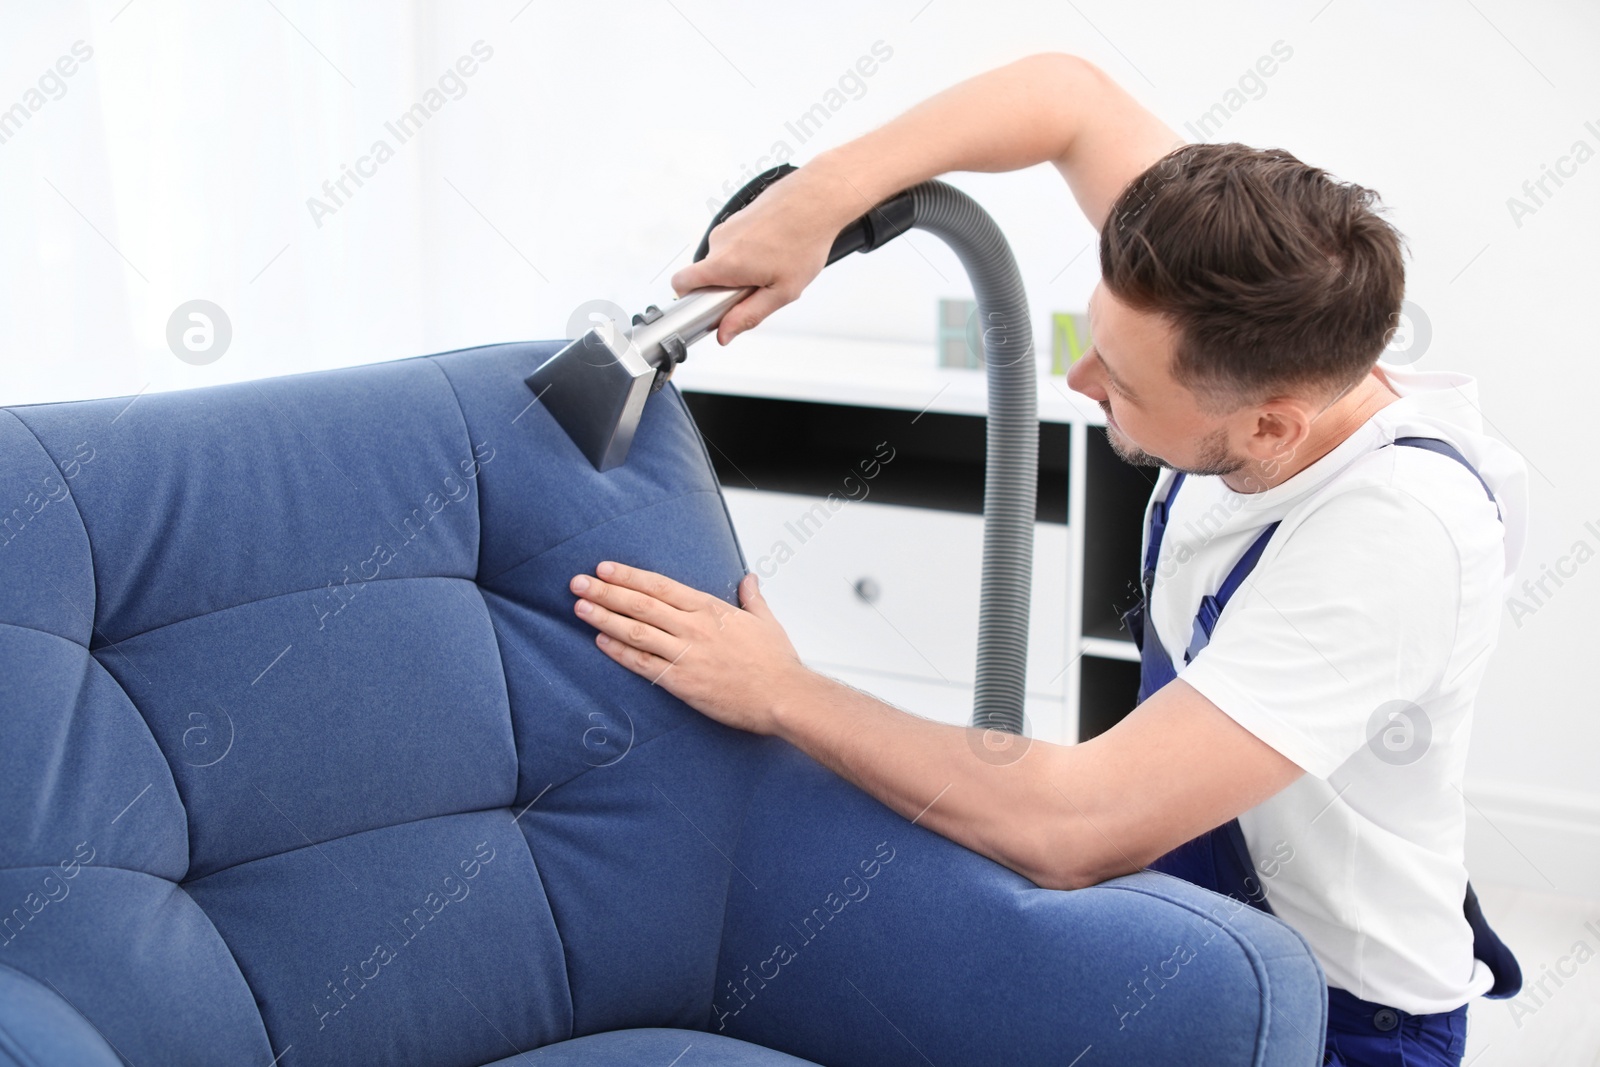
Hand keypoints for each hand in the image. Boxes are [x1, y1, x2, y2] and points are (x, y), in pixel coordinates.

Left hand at [569, 561, 808, 734]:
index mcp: (710, 609)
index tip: (604, 568)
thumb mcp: (766, 621)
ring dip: (604, 617)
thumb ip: (752, 598)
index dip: (628, 576)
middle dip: (605, 591)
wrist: (783, 696)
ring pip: (635, 631)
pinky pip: (642, 664)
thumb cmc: (776, 662)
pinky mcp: (681, 682)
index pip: (660, 585)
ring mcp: (685, 655)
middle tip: (578, 582)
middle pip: (640, 604)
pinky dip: (619, 652)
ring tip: (580, 607)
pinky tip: (600, 641)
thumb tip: (749, 579)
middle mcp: (693, 628)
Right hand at [670, 163, 859, 344]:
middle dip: (727, 286)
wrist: (817, 200)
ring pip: (724, 259)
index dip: (689, 300)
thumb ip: (748, 315)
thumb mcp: (781, 291)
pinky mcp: (738, 218)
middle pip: (707, 275)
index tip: (711, 308)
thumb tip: (725, 333)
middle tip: (761, 286)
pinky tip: (775, 249)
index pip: (681, 283)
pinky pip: (735, 244)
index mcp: (724, 263)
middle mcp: (720, 242)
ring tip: (773, 264)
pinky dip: (749, 252)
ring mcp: (728, 227)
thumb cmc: (804, 241)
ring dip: (741, 269)